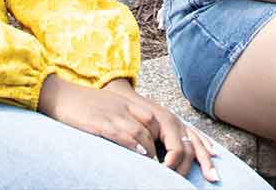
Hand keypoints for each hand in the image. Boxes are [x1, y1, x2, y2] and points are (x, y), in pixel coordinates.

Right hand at [38, 75, 219, 181]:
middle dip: (183, 157)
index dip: (197, 147)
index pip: (177, 128)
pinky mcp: (104, 122)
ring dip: (161, 158)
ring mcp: (121, 115)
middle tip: (189, 178)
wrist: (64, 97)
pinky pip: (126, 135)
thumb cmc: (92, 110)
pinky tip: (145, 158)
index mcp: (144, 110)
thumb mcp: (121, 116)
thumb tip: (153, 152)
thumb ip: (140, 130)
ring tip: (168, 175)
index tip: (212, 164)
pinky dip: (137, 147)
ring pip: (149, 137)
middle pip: (169, 132)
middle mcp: (136, 110)